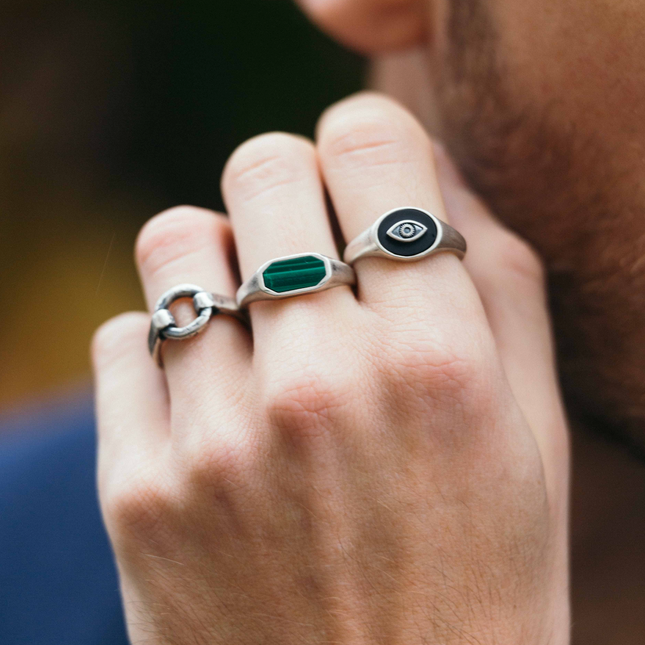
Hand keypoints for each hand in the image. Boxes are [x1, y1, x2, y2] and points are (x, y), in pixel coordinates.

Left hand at [93, 93, 569, 644]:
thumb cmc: (478, 582)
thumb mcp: (533, 438)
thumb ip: (499, 287)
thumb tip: (434, 174)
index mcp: (438, 363)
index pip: (370, 147)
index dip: (366, 144)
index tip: (368, 176)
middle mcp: (321, 386)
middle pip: (262, 169)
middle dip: (290, 188)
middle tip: (310, 242)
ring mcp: (217, 439)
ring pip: (176, 240)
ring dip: (218, 255)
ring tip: (254, 312)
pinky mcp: (139, 491)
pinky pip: (128, 338)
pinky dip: (168, 347)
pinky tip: (213, 401)